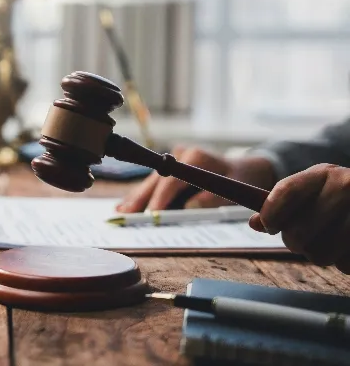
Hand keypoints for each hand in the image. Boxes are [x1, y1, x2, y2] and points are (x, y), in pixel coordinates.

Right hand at [116, 146, 276, 212]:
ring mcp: (175, 160)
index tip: (151, 215)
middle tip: (127, 216)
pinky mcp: (173, 167)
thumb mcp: (236, 188)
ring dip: (137, 198)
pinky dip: (143, 195)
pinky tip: (126, 205)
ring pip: (152, 181)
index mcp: (197, 157)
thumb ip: (213, 198)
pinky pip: (155, 183)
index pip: (172, 179)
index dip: (161, 197)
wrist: (249, 169)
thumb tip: (189, 207)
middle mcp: (182, 155)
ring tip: (120, 213)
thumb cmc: (243, 180)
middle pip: (156, 179)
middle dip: (141, 199)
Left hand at [249, 164, 349, 272]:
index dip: (271, 213)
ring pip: (320, 253)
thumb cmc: (343, 201)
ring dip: (321, 255)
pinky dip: (344, 262)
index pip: (286, 192)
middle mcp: (346, 187)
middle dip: (296, 242)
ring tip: (333, 242)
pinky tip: (349, 247)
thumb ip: (284, 205)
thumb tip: (255, 223)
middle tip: (306, 238)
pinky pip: (344, 264)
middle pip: (299, 232)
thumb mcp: (316, 192)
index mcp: (324, 173)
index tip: (269, 225)